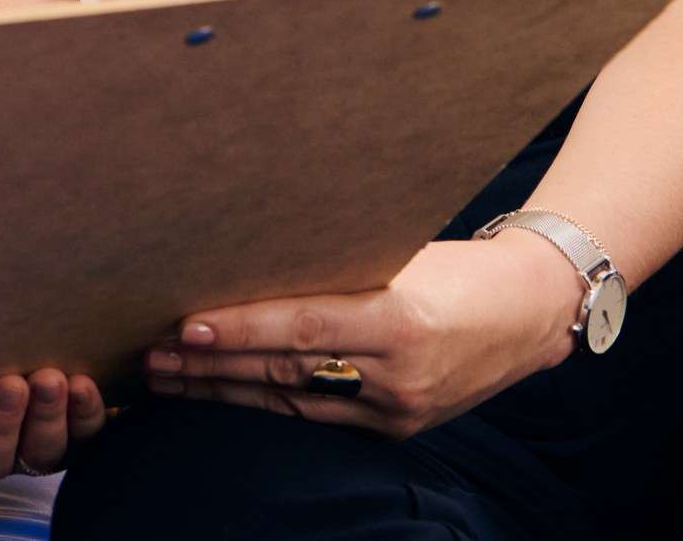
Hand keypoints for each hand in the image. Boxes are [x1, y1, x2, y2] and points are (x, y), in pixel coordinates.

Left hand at [144, 235, 577, 437]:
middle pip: (285, 369)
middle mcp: (398, 374)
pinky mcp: (396, 427)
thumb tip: (251, 254)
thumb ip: (335, 266)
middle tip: (150, 353)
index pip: (303, 326)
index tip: (186, 325)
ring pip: (290, 399)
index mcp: (402, 321)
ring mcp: (396, 408)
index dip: (241, 328)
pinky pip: (315, 413)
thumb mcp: (401, 254)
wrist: (531, 311)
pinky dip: (264, 401)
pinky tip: (221, 391)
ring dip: (223, 388)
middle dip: (212, 364)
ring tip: (167, 374)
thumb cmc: (458, 266)